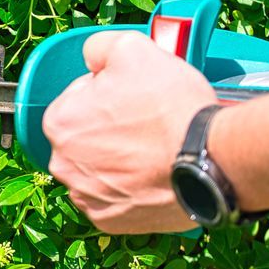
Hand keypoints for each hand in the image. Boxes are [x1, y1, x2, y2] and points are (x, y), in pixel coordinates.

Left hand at [43, 31, 217, 233]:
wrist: (208, 160)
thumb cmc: (169, 107)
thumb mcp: (131, 48)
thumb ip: (99, 47)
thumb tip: (92, 57)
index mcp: (59, 122)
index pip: (80, 97)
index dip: (110, 92)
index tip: (135, 97)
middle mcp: (62, 164)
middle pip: (86, 134)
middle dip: (111, 127)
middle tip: (147, 121)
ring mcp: (85, 197)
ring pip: (99, 167)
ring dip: (119, 158)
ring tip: (153, 149)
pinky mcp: (110, 222)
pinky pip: (115, 197)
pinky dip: (130, 187)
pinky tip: (152, 174)